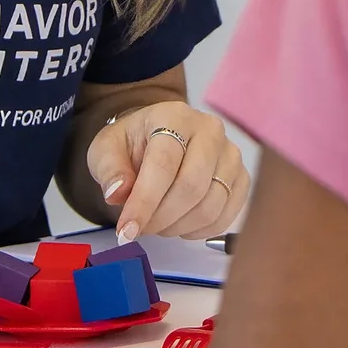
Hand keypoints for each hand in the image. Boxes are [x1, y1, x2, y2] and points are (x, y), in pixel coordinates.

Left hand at [87, 103, 249, 241]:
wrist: (156, 140)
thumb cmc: (132, 145)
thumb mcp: (106, 150)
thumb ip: (109, 170)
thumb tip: (118, 193)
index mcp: (174, 116)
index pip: (164, 163)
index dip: (145, 201)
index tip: (127, 230)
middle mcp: (210, 130)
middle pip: (191, 186)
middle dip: (161, 218)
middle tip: (140, 229)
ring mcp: (230, 154)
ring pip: (209, 206)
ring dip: (177, 227)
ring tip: (157, 223)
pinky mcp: (241, 178)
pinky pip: (225, 216)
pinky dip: (198, 231)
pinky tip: (179, 224)